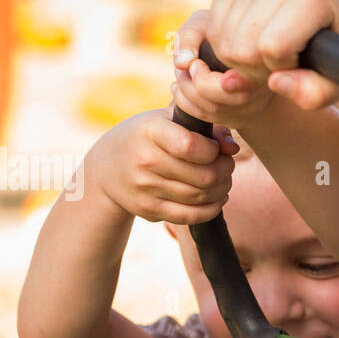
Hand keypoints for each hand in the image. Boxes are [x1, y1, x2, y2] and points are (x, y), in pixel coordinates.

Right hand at [84, 107, 237, 223]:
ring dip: (222, 189)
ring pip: (201, 197)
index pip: (190, 146)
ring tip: (223, 180)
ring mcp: (146, 189)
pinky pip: (191, 216)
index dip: (213, 150)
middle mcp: (145, 161)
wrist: (105, 168)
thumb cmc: (146, 137)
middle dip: (225, 171)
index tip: (215, 148)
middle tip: (227, 165)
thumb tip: (233, 148)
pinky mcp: (149, 210)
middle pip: (204, 175)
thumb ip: (204, 128)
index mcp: (150, 131)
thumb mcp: (167, 121)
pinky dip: (212, 209)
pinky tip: (218, 199)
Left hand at [170, 10, 275, 131]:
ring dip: (187, 95)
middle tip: (186, 68)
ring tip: (180, 74)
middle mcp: (262, 92)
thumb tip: (181, 63)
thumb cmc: (221, 28)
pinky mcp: (241, 118)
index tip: (195, 64)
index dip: (206, 80)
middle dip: (193, 87)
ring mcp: (253, 108)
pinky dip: (188, 105)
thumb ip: (191, 35)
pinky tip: (180, 87)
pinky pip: (211, 119)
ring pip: (215, 113)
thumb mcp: (207, 21)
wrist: (240, 42)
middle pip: (223, 104)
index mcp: (259, 67)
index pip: (235, 87)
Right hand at [172, 0, 338, 116]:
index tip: (298, 64)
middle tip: (281, 65)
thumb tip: (275, 82)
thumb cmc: (336, 54)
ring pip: (223, 40)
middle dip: (258, 69)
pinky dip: (230, 46)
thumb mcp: (335, 83)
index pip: (273, 47)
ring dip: (243, 61)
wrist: (334, 13)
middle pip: (242, 46)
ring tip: (269, 56)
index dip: (281, 68)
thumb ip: (313, 93)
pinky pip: (213, 29)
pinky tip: (254, 44)